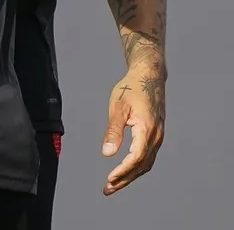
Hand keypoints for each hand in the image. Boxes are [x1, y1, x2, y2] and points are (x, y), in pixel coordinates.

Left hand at [101, 63, 164, 194]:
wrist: (149, 76)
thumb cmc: (131, 88)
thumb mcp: (118, 107)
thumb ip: (113, 131)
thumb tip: (107, 154)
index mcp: (146, 129)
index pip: (135, 158)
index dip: (122, 171)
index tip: (109, 180)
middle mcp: (156, 136)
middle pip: (141, 166)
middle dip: (125, 179)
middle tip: (108, 189)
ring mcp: (158, 136)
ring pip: (146, 163)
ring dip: (131, 176)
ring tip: (114, 184)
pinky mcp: (156, 134)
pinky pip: (148, 156)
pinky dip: (137, 167)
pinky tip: (127, 169)